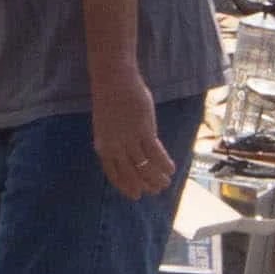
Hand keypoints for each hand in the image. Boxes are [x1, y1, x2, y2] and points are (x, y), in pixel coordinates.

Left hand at [89, 67, 170, 201]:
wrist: (113, 78)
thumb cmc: (110, 98)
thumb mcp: (107, 125)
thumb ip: (116, 141)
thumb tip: (131, 154)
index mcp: (103, 146)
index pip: (114, 174)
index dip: (125, 186)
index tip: (135, 195)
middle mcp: (115, 146)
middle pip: (132, 174)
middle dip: (145, 185)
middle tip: (155, 191)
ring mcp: (129, 139)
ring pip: (145, 167)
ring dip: (157, 178)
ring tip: (166, 183)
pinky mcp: (144, 130)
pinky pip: (156, 154)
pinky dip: (164, 164)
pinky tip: (172, 169)